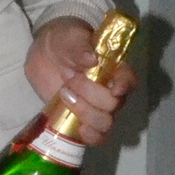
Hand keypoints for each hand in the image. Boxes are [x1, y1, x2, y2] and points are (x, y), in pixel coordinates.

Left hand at [24, 15, 136, 146]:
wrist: (45, 54)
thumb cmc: (64, 41)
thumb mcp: (70, 37)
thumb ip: (80, 46)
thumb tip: (91, 59)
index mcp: (114, 69)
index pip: (129, 80)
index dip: (124, 86)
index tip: (113, 88)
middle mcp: (111, 91)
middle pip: (114, 104)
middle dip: (90, 94)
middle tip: (68, 78)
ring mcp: (97, 108)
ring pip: (105, 123)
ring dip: (85, 112)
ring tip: (65, 94)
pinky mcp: (83, 121)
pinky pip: (96, 137)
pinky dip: (90, 137)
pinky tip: (79, 129)